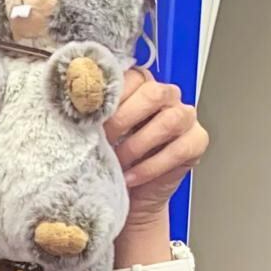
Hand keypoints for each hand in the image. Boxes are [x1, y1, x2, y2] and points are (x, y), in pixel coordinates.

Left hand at [105, 67, 207, 231]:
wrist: (129, 194)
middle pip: (154, 94)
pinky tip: (131, 177)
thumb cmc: (112, 158)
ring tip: (117, 161)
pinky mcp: (196, 142)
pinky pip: (179, 150)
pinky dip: (150, 167)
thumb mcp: (97, 134)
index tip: (89, 117)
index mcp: (140, 86)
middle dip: (123, 119)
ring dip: (137, 144)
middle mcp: (166, 96)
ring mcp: (185, 117)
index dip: (111, 97)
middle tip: (104, 140)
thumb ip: (93, 117)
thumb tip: (74, 111)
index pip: (132, 77)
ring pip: (170, 120)